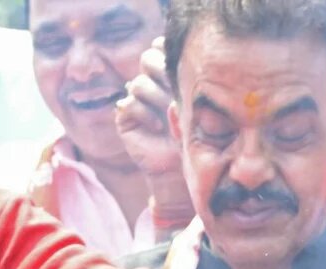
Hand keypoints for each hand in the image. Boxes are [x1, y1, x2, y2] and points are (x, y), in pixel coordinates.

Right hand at [114, 42, 185, 215]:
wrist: (182, 166)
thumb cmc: (197, 134)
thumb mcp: (199, 105)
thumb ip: (190, 82)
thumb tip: (182, 66)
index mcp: (168, 72)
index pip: (161, 46)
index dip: (168, 51)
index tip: (183, 66)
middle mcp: (151, 82)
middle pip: (147, 58)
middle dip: (162, 71)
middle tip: (176, 88)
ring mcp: (137, 98)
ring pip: (139, 83)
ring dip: (157, 97)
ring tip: (170, 113)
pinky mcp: (125, 116)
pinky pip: (130, 104)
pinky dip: (145, 114)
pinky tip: (159, 127)